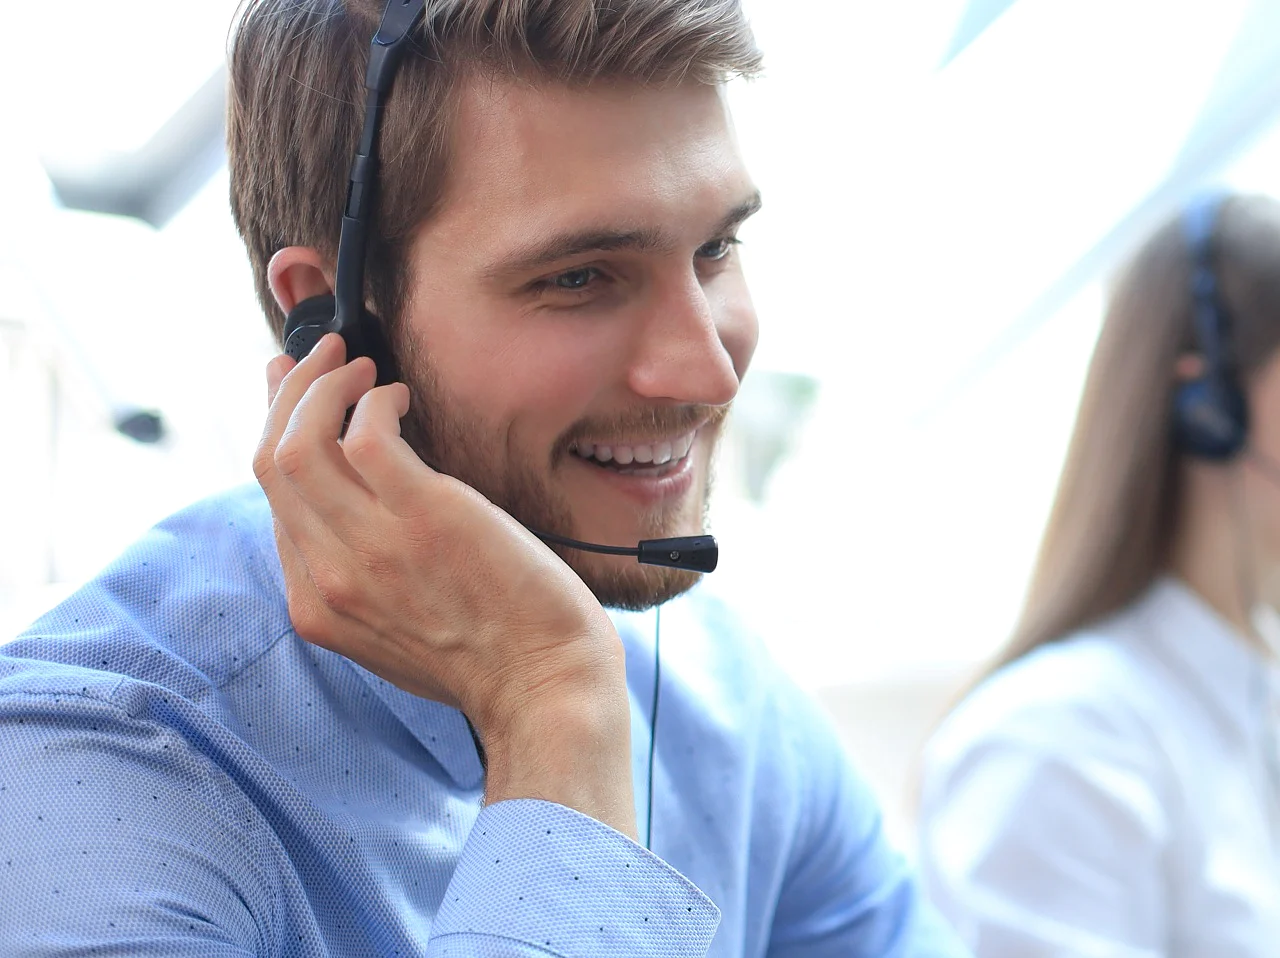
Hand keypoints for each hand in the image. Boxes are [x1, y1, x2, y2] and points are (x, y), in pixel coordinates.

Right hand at [253, 333, 635, 836]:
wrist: (545, 687)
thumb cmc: (489, 657)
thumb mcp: (394, 631)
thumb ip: (359, 575)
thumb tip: (353, 501)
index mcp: (317, 607)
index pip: (273, 502)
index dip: (278, 431)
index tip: (292, 394)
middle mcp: (329, 577)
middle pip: (272, 460)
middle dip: (290, 393)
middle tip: (325, 356)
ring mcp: (371, 547)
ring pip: (302, 441)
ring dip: (324, 384)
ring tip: (361, 364)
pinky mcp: (425, 516)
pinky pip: (366, 434)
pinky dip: (375, 400)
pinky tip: (402, 396)